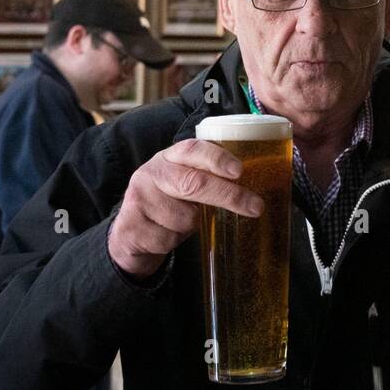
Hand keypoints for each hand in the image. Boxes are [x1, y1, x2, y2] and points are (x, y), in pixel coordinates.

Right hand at [109, 138, 263, 278]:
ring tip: (184, 222)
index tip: (239, 171)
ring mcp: (139, 198)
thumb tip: (258, 187)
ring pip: (184, 217)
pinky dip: (176, 241)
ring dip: (194, 226)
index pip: (192, 149)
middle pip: (193, 183)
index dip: (217, 158)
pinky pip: (169, 238)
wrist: (131, 232)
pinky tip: (166, 234)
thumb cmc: (171, 203)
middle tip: (255, 206)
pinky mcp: (131, 225)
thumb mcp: (187, 183)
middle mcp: (152, 173)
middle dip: (228, 195)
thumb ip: (210, 178)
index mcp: (170, 157)